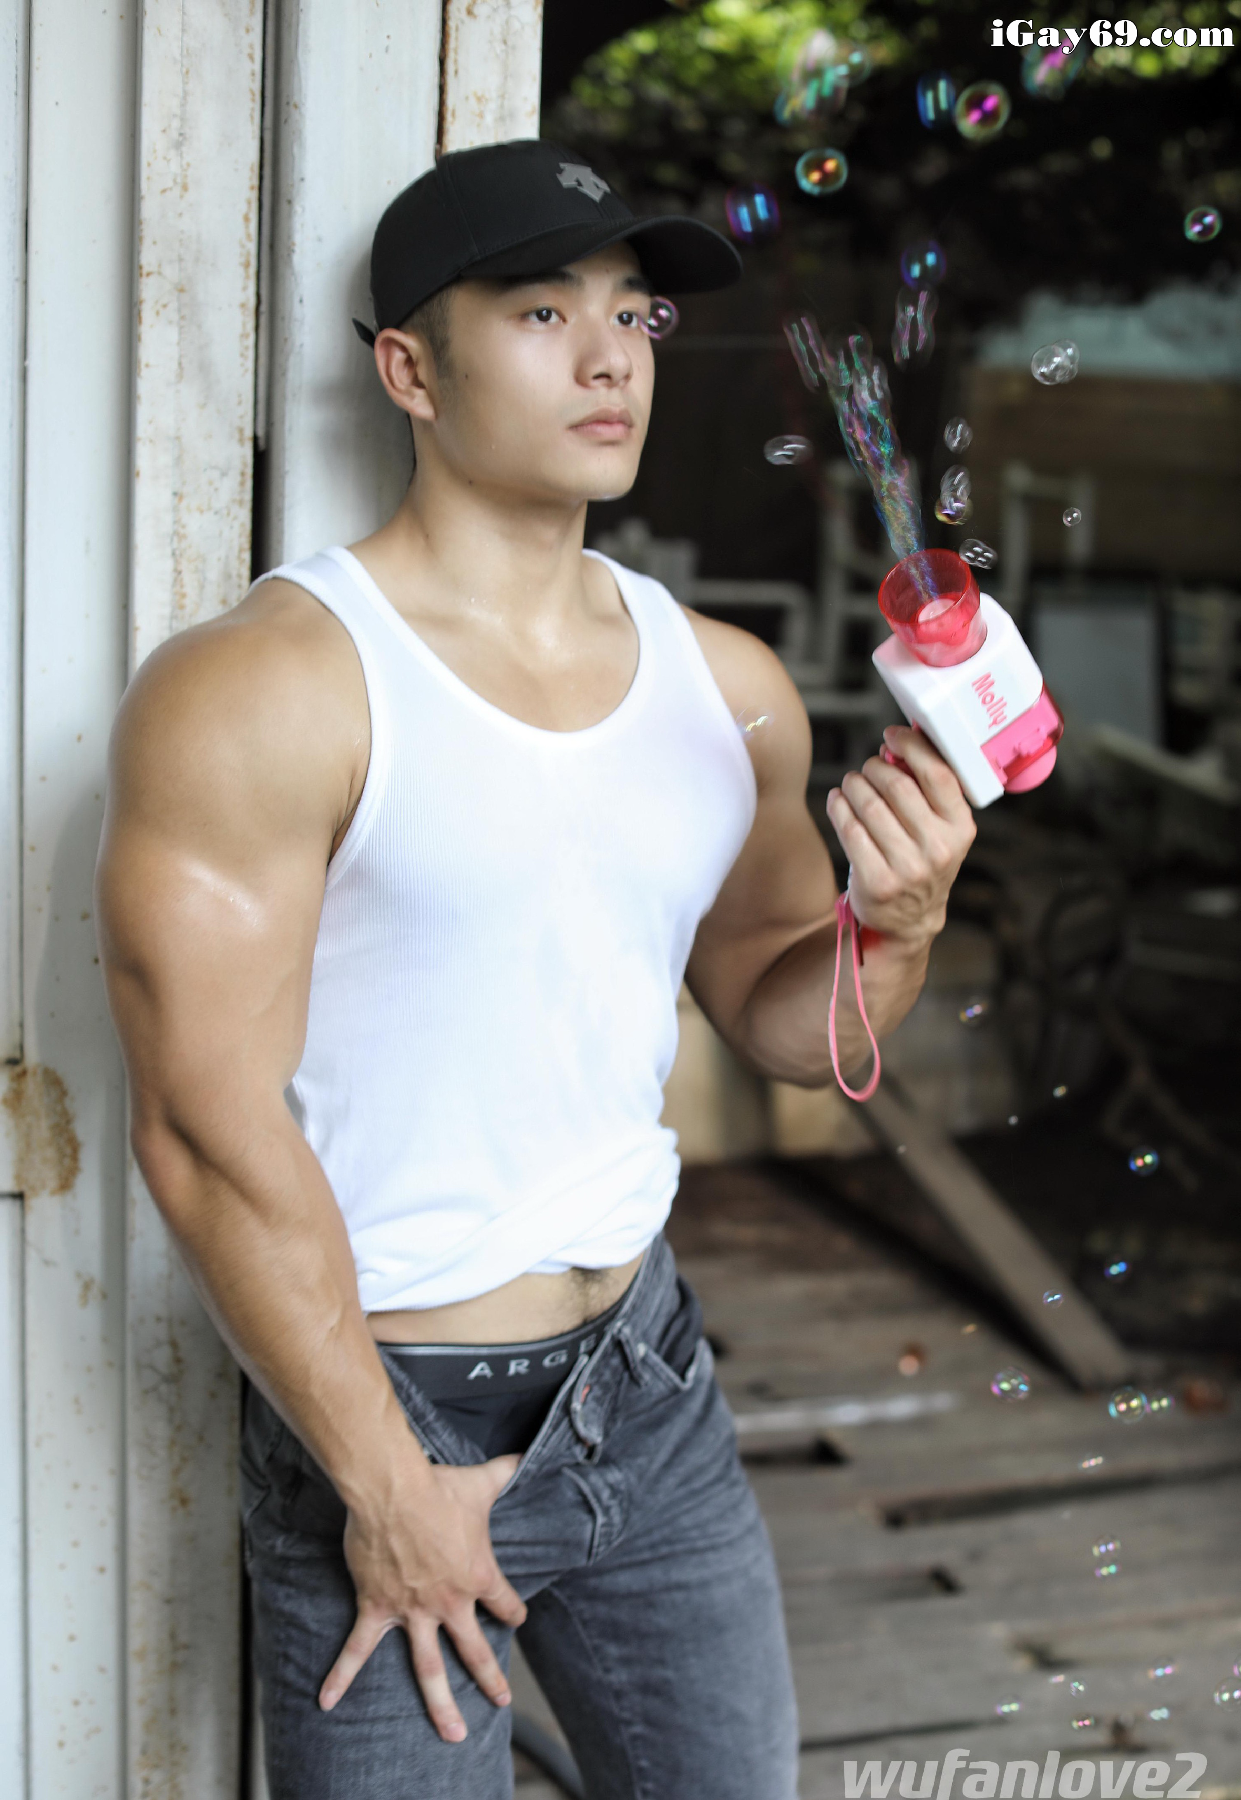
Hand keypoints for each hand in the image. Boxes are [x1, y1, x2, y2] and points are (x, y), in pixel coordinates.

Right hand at [320, 1454, 526, 1740]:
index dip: (513, 1611)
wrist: (394, 1491)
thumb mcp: (481, 1482)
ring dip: (440, 1704)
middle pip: (475, 1650)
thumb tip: (522, 1455)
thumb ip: (504, 1472)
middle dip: (490, 1680)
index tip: (516, 1617)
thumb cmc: (439, 1487)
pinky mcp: (378, 1607)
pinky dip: (342, 1675)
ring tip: (453, 1735)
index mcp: (479, 1575)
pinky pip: (358, 1649)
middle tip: (501, 1702)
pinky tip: (326, 1701)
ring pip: (429, 1668)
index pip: (506, 1603)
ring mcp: (413, 1610)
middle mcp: (450, 1602)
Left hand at [825, 724, 974, 945]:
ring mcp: (908, 868)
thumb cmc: (921, 860)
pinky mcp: (877, 882)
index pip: (938, 774)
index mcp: (961, 829)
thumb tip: (893, 746)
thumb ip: (925, 790)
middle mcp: (939, 849)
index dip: (911, 746)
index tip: (892, 734)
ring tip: (851, 783)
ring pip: (869, 805)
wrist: (910, 920)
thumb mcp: (940, 829)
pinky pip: (850, 830)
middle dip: (875, 767)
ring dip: (853, 785)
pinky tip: (837, 800)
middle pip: (897, 785)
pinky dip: (838, 808)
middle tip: (867, 767)